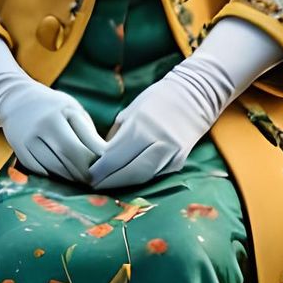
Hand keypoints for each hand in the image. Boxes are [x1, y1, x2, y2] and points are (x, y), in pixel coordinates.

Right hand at [0, 79, 107, 183]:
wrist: (16, 99)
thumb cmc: (54, 107)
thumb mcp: (73, 111)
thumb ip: (87, 133)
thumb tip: (103, 161)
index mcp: (62, 111)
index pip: (83, 144)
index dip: (95, 162)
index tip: (103, 170)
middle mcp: (43, 123)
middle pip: (68, 157)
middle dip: (82, 173)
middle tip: (92, 180)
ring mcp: (28, 136)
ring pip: (53, 167)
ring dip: (69, 177)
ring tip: (79, 179)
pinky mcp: (18, 148)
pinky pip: (38, 169)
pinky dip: (52, 175)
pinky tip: (60, 175)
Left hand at [88, 71, 206, 190]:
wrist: (194, 96)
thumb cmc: (156, 100)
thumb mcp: (130, 112)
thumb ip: (116, 136)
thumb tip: (99, 158)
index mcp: (141, 125)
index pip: (115, 155)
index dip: (100, 169)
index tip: (88, 175)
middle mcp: (159, 141)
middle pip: (130, 171)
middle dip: (110, 181)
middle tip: (94, 186)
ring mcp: (172, 152)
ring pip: (145, 176)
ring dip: (124, 184)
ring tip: (108, 185)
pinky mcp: (180, 160)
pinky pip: (156, 174)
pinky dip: (140, 178)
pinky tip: (128, 180)